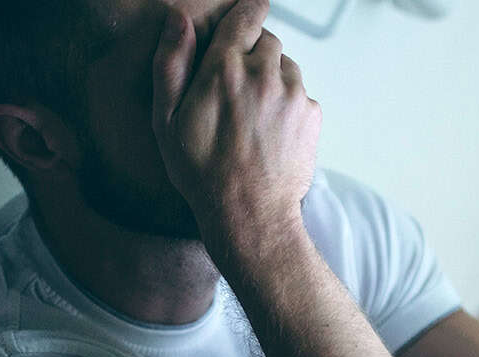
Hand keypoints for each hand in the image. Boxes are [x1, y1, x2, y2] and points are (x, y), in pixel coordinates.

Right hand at [152, 0, 321, 246]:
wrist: (249, 214)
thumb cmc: (200, 171)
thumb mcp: (166, 120)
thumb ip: (171, 64)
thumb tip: (179, 20)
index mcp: (224, 69)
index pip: (246, 16)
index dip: (247, 11)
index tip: (248, 11)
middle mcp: (264, 74)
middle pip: (268, 40)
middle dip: (253, 53)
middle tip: (236, 85)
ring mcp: (292, 93)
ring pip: (286, 66)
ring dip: (272, 77)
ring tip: (252, 112)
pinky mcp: (311, 114)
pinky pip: (300, 93)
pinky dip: (287, 102)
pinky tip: (269, 129)